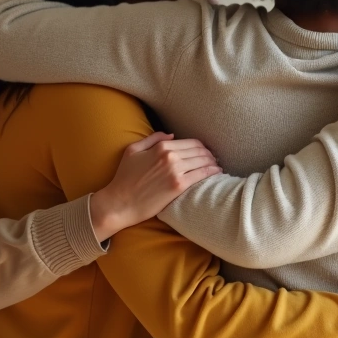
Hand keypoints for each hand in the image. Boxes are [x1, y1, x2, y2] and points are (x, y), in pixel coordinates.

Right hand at [90, 132, 221, 241]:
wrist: (120, 203)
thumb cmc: (124, 178)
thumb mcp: (133, 150)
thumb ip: (153, 139)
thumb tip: (172, 135)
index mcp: (161, 147)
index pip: (191, 142)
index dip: (202, 147)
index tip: (206, 152)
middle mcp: (170, 156)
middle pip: (200, 151)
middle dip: (210, 154)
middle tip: (214, 159)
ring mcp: (175, 171)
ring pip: (203, 162)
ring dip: (213, 163)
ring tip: (217, 166)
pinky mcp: (178, 186)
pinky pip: (202, 175)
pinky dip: (212, 172)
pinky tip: (217, 173)